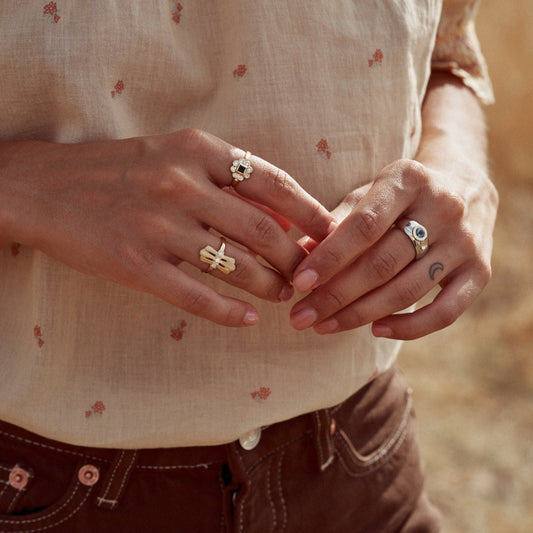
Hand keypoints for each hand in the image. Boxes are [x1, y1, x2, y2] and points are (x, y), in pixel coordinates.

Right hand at [0, 129, 333, 325]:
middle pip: (264, 230)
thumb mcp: (174, 155)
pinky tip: (248, 319)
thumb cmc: (120, 170)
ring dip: (269, 286)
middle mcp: (181, 185)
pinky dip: (230, 312)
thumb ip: (228, 179)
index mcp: (196, 151)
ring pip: (236, 266)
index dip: (310, 211)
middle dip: (296, 258)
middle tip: (309, 275)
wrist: (45, 187)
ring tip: (282, 295)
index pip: (272, 182)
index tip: (331, 232)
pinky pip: (196, 296)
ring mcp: (157, 226)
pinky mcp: (136, 264)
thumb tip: (283, 215)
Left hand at [289, 158, 497, 338]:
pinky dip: (410, 328)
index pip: (364, 225)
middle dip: (336, 295)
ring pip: (407, 290)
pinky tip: (376, 331)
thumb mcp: (369, 193)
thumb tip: (298, 257)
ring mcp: (465, 242)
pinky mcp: (481, 271)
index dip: (330, 257)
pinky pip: (446, 312)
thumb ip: (335, 222)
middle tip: (301, 316)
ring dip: (360, 314)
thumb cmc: (400, 195)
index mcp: (409, 179)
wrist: (466, 186)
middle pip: (383, 263)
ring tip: (324, 326)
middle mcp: (443, 208)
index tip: (299, 282)